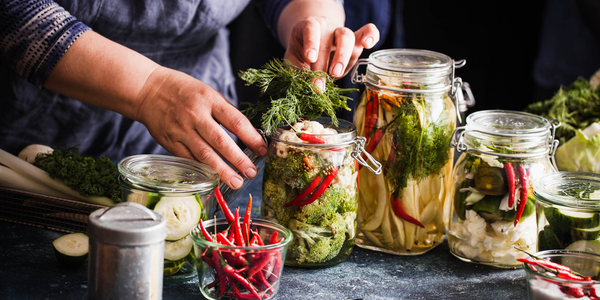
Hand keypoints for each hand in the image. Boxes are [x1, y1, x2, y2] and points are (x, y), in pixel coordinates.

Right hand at [136, 67, 267, 189]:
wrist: (147, 90)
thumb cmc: (183, 90)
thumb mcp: (207, 92)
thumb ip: (224, 112)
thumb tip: (247, 133)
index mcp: (209, 100)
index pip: (235, 121)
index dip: (251, 138)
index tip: (262, 150)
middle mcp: (196, 115)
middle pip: (221, 141)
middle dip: (238, 160)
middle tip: (251, 173)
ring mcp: (181, 130)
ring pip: (204, 155)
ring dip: (222, 171)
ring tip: (236, 182)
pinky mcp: (170, 142)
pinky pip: (189, 159)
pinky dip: (202, 170)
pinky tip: (213, 179)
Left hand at [284, 17, 378, 88]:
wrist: (313, 46)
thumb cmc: (302, 53)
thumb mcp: (294, 60)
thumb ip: (297, 71)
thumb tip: (303, 89)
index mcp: (309, 27)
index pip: (311, 29)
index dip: (311, 43)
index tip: (310, 58)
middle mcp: (327, 28)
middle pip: (330, 38)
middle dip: (326, 62)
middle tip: (322, 80)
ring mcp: (342, 34)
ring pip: (347, 37)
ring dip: (343, 57)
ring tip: (336, 74)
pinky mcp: (355, 41)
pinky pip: (368, 31)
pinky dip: (371, 35)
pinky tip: (369, 44)